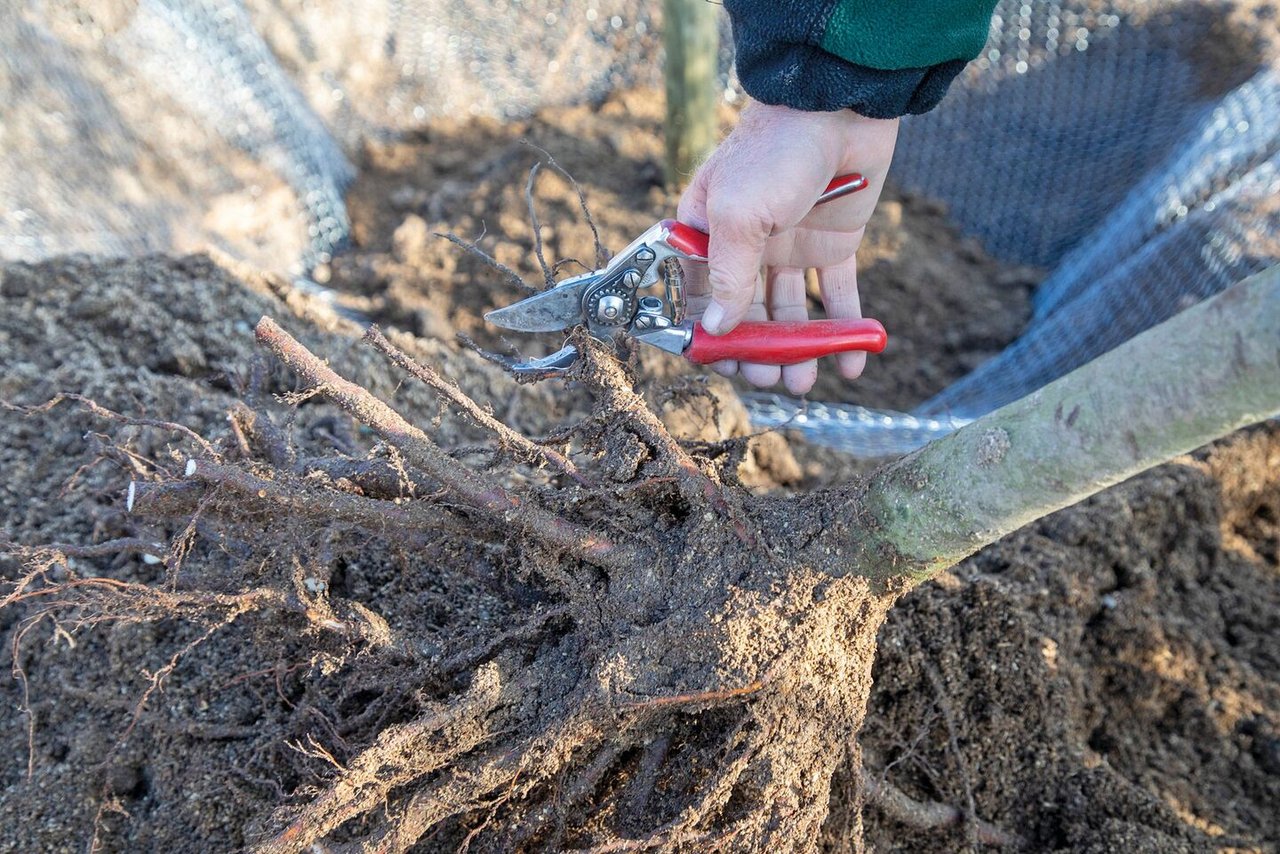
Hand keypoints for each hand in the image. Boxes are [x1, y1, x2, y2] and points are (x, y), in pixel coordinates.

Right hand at [676, 101, 898, 393]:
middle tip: (771, 379)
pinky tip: (850, 363)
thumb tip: (715, 328)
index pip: (700, 296)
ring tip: (804, 383)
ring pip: (788, 313)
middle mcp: (747, 244)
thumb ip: (728, 275)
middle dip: (757, 351)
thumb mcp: (739, 214)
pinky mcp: (833, 246)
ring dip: (796, 351)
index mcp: (708, 233)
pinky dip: (843, 331)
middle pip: (746, 313)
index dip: (709, 334)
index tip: (723, 366)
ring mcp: (790, 246)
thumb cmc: (775, 150)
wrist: (841, 106)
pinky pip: (835, 298)